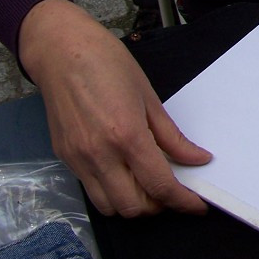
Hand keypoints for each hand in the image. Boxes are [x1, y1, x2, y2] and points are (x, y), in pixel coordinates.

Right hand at [19, 0, 211, 216]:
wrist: (61, 51)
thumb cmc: (108, 64)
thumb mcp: (149, 97)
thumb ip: (172, 136)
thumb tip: (197, 159)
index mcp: (126, 136)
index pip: (159, 185)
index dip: (183, 201)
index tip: (197, 205)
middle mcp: (99, 155)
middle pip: (133, 207)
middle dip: (158, 206)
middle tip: (173, 190)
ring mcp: (78, 160)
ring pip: (109, 207)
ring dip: (134, 204)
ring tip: (149, 184)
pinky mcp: (65, 159)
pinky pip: (92, 191)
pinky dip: (113, 192)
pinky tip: (125, 173)